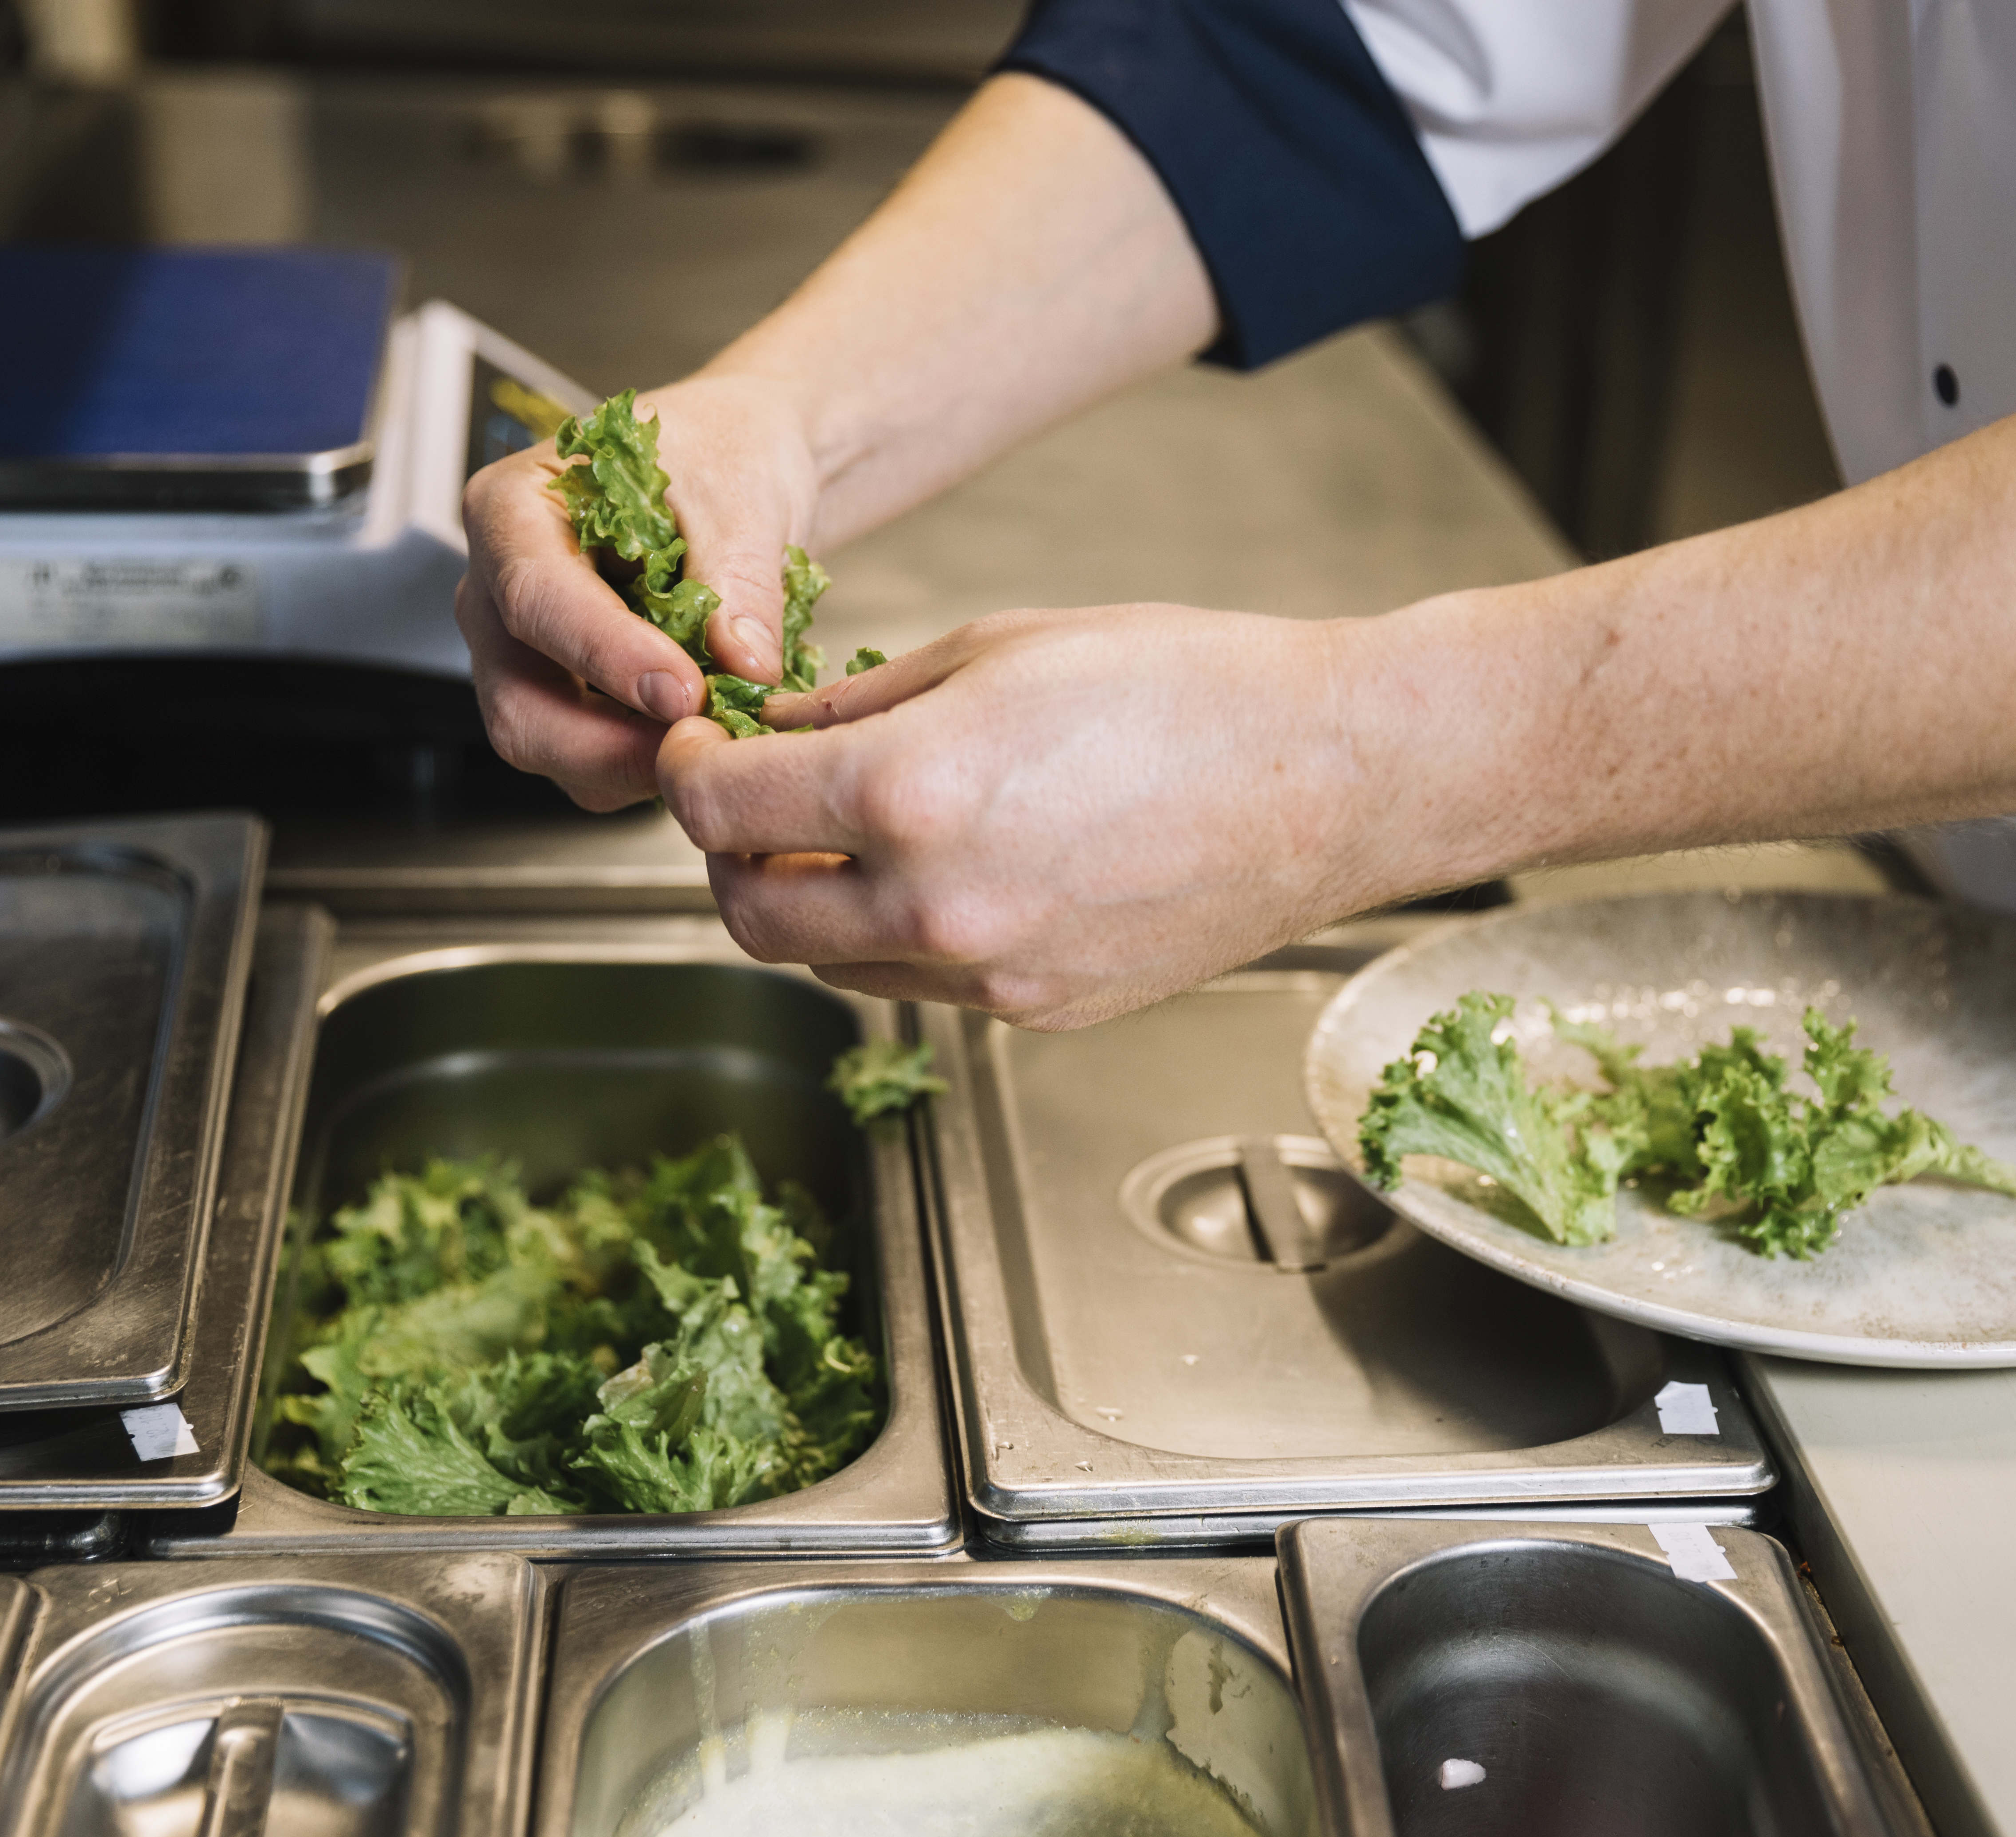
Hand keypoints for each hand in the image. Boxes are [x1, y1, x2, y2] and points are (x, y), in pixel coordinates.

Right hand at [456, 374, 819, 809]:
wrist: (738, 473)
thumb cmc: (718, 457)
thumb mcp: (740, 497)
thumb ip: (739, 581)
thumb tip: (746, 666)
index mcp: (513, 510)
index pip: (535, 598)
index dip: (606, 656)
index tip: (685, 693)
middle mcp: (497, 589)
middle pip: (518, 702)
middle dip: (610, 745)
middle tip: (701, 746)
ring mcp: (522, 652)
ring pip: (547, 746)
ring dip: (631, 766)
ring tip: (714, 741)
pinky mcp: (562, 696)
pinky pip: (585, 762)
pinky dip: (643, 767)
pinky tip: (702, 739)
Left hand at [654, 604, 1393, 1028]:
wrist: (1328, 780)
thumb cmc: (1187, 688)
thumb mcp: (1001, 646)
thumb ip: (864, 703)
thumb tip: (779, 734)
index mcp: (910, 793)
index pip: (718, 806)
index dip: (687, 768)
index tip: (702, 745)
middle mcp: (936, 905)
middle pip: (746, 914)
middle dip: (724, 854)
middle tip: (750, 799)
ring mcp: (989, 974)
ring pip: (825, 965)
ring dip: (806, 904)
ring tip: (845, 835)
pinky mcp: (1039, 1011)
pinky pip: (919, 986)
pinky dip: (894, 939)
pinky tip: (939, 874)